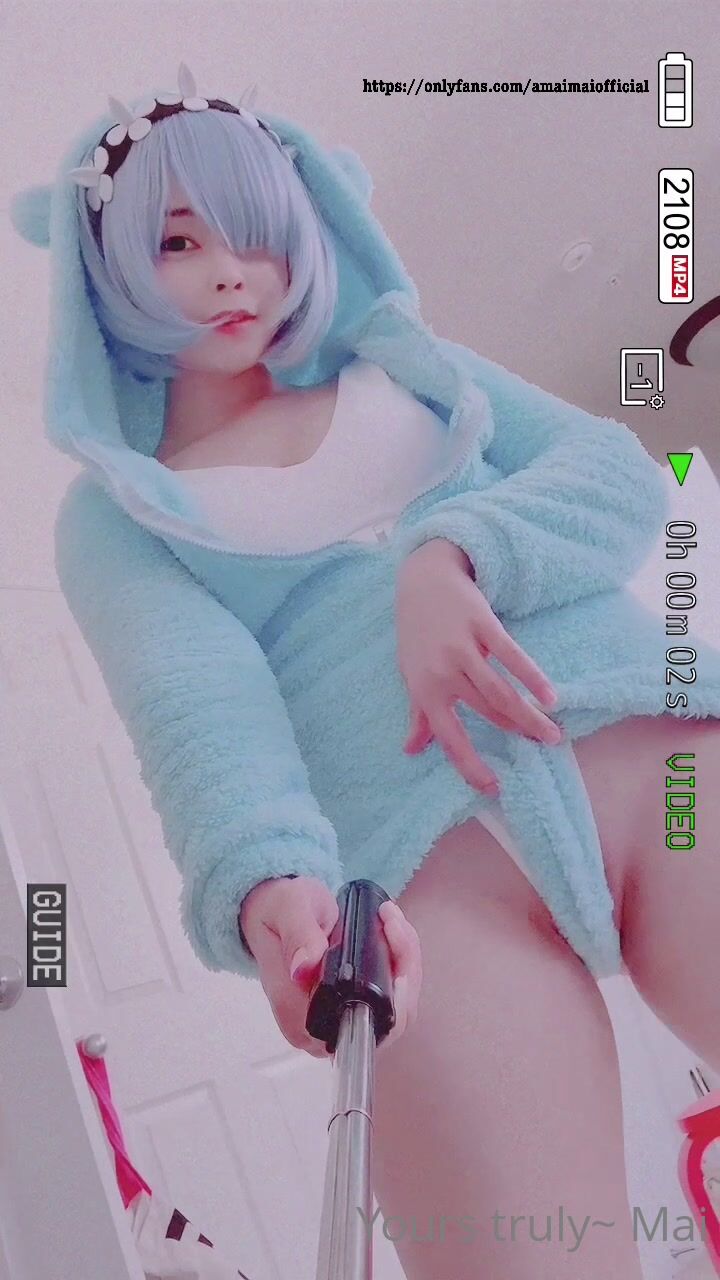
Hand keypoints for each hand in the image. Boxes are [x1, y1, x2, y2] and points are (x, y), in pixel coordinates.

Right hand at [239, 877, 420, 1058]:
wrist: (275, 910)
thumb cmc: (277, 912)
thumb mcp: (287, 910)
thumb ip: (298, 936)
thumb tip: (304, 968)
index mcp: (298, 1017)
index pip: (357, 1028)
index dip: (389, 1001)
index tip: (395, 959)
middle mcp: (320, 1030)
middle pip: (386, 1022)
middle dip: (403, 971)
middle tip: (394, 924)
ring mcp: (338, 1019)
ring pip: (396, 1008)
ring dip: (405, 962)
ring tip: (392, 921)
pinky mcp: (352, 1005)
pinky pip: (392, 995)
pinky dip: (400, 962)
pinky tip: (392, 932)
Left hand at [395, 540, 562, 791]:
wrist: (423, 580)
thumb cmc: (418, 632)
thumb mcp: (411, 674)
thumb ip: (418, 714)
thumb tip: (412, 751)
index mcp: (424, 689)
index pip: (449, 737)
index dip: (470, 765)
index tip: (493, 788)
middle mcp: (442, 671)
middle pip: (487, 712)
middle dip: (517, 732)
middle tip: (544, 748)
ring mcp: (462, 647)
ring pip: (501, 691)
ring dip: (530, 715)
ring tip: (552, 731)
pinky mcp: (482, 624)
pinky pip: (512, 656)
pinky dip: (533, 678)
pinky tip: (550, 696)